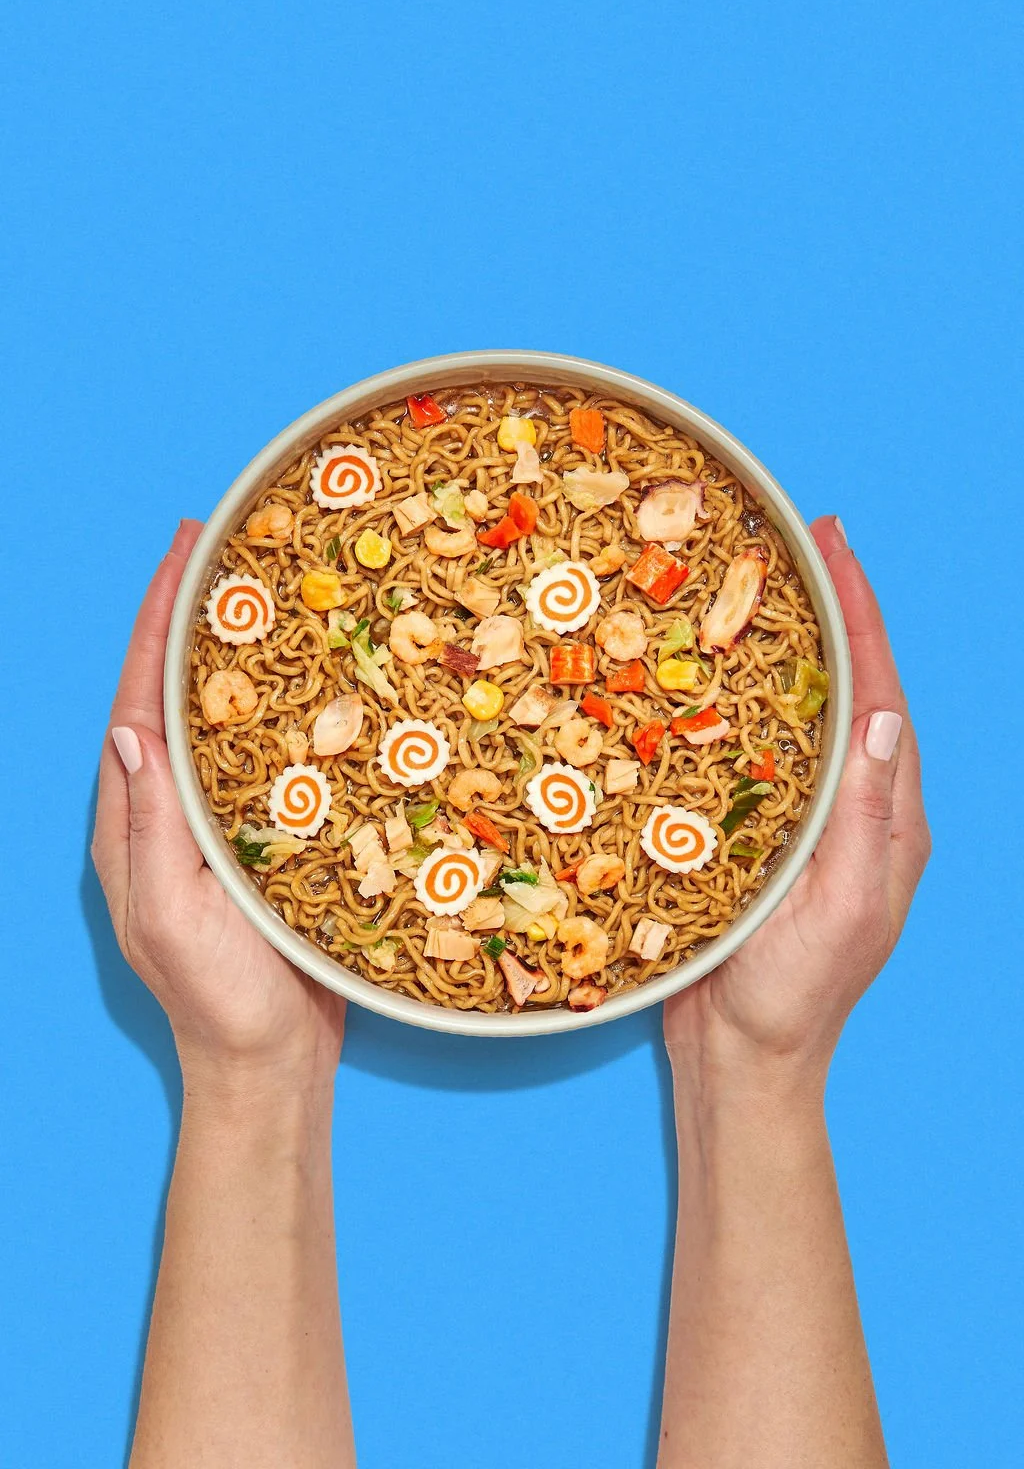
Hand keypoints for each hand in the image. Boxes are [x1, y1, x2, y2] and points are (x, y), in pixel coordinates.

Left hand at [92, 520, 345, 1091]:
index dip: (160, 620)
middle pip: (181, 692)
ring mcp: (219, 826)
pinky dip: (295, 711)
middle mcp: (172, 812)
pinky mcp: (268, 842)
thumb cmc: (218, 1002)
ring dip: (249, 653)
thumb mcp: (171, 916)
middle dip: (199, 616)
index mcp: (135, 821)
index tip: (186, 548)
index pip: (141, 698)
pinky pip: (276, 759)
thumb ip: (147, 831)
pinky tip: (327, 685)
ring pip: (230, 719)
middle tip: (235, 545)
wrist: (271, 1066)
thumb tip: (128, 734)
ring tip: (280, 593)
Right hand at [664, 515, 929, 1084]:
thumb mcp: (840, 912)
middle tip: (800, 539)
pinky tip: (713, 676)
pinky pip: (759, 751)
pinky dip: (744, 701)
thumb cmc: (793, 1001)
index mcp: (887, 821)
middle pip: (849, 688)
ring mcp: (810, 822)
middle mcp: (855, 810)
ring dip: (788, 646)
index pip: (878, 695)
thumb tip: (886, 720)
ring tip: (760, 584)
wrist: (744, 1062)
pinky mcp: (760, 836)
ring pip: (804, 714)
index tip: (833, 546)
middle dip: (831, 611)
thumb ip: (866, 821)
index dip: (860, 616)